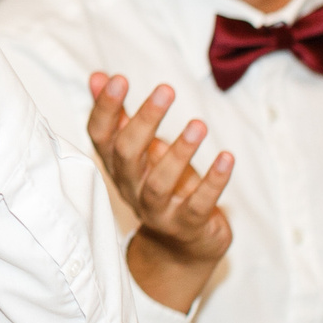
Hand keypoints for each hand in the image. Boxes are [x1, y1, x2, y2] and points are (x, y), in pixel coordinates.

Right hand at [86, 74, 232, 311]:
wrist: (181, 246)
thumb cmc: (160, 185)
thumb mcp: (139, 151)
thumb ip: (119, 116)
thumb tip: (96, 76)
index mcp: (117, 166)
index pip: (100, 136)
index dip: (105, 109)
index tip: (119, 79)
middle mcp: (131, 188)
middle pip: (127, 155)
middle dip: (144, 121)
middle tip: (165, 90)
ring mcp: (157, 210)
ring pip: (159, 183)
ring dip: (179, 153)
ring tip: (198, 125)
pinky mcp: (187, 225)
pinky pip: (199, 204)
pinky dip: (214, 181)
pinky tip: (227, 158)